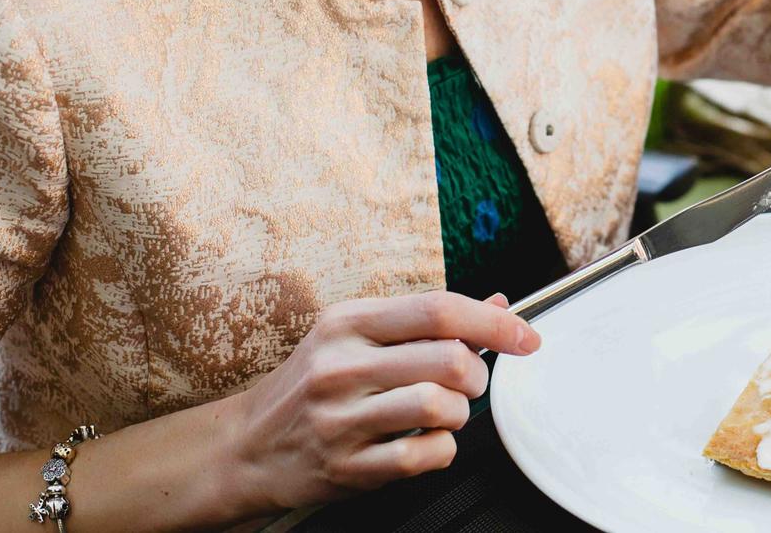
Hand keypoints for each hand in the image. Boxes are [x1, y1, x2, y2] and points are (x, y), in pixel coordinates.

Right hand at [221, 289, 539, 511]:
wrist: (245, 447)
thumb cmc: (310, 386)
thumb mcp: (356, 337)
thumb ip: (426, 321)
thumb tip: (499, 303)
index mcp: (348, 322)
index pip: (438, 309)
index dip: (495, 320)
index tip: (526, 334)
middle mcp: (341, 366)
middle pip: (449, 359)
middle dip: (478, 374)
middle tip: (469, 382)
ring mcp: (341, 419)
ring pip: (440, 406)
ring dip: (460, 412)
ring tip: (444, 412)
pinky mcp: (345, 467)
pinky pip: (423, 455)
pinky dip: (442, 449)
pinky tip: (428, 441)